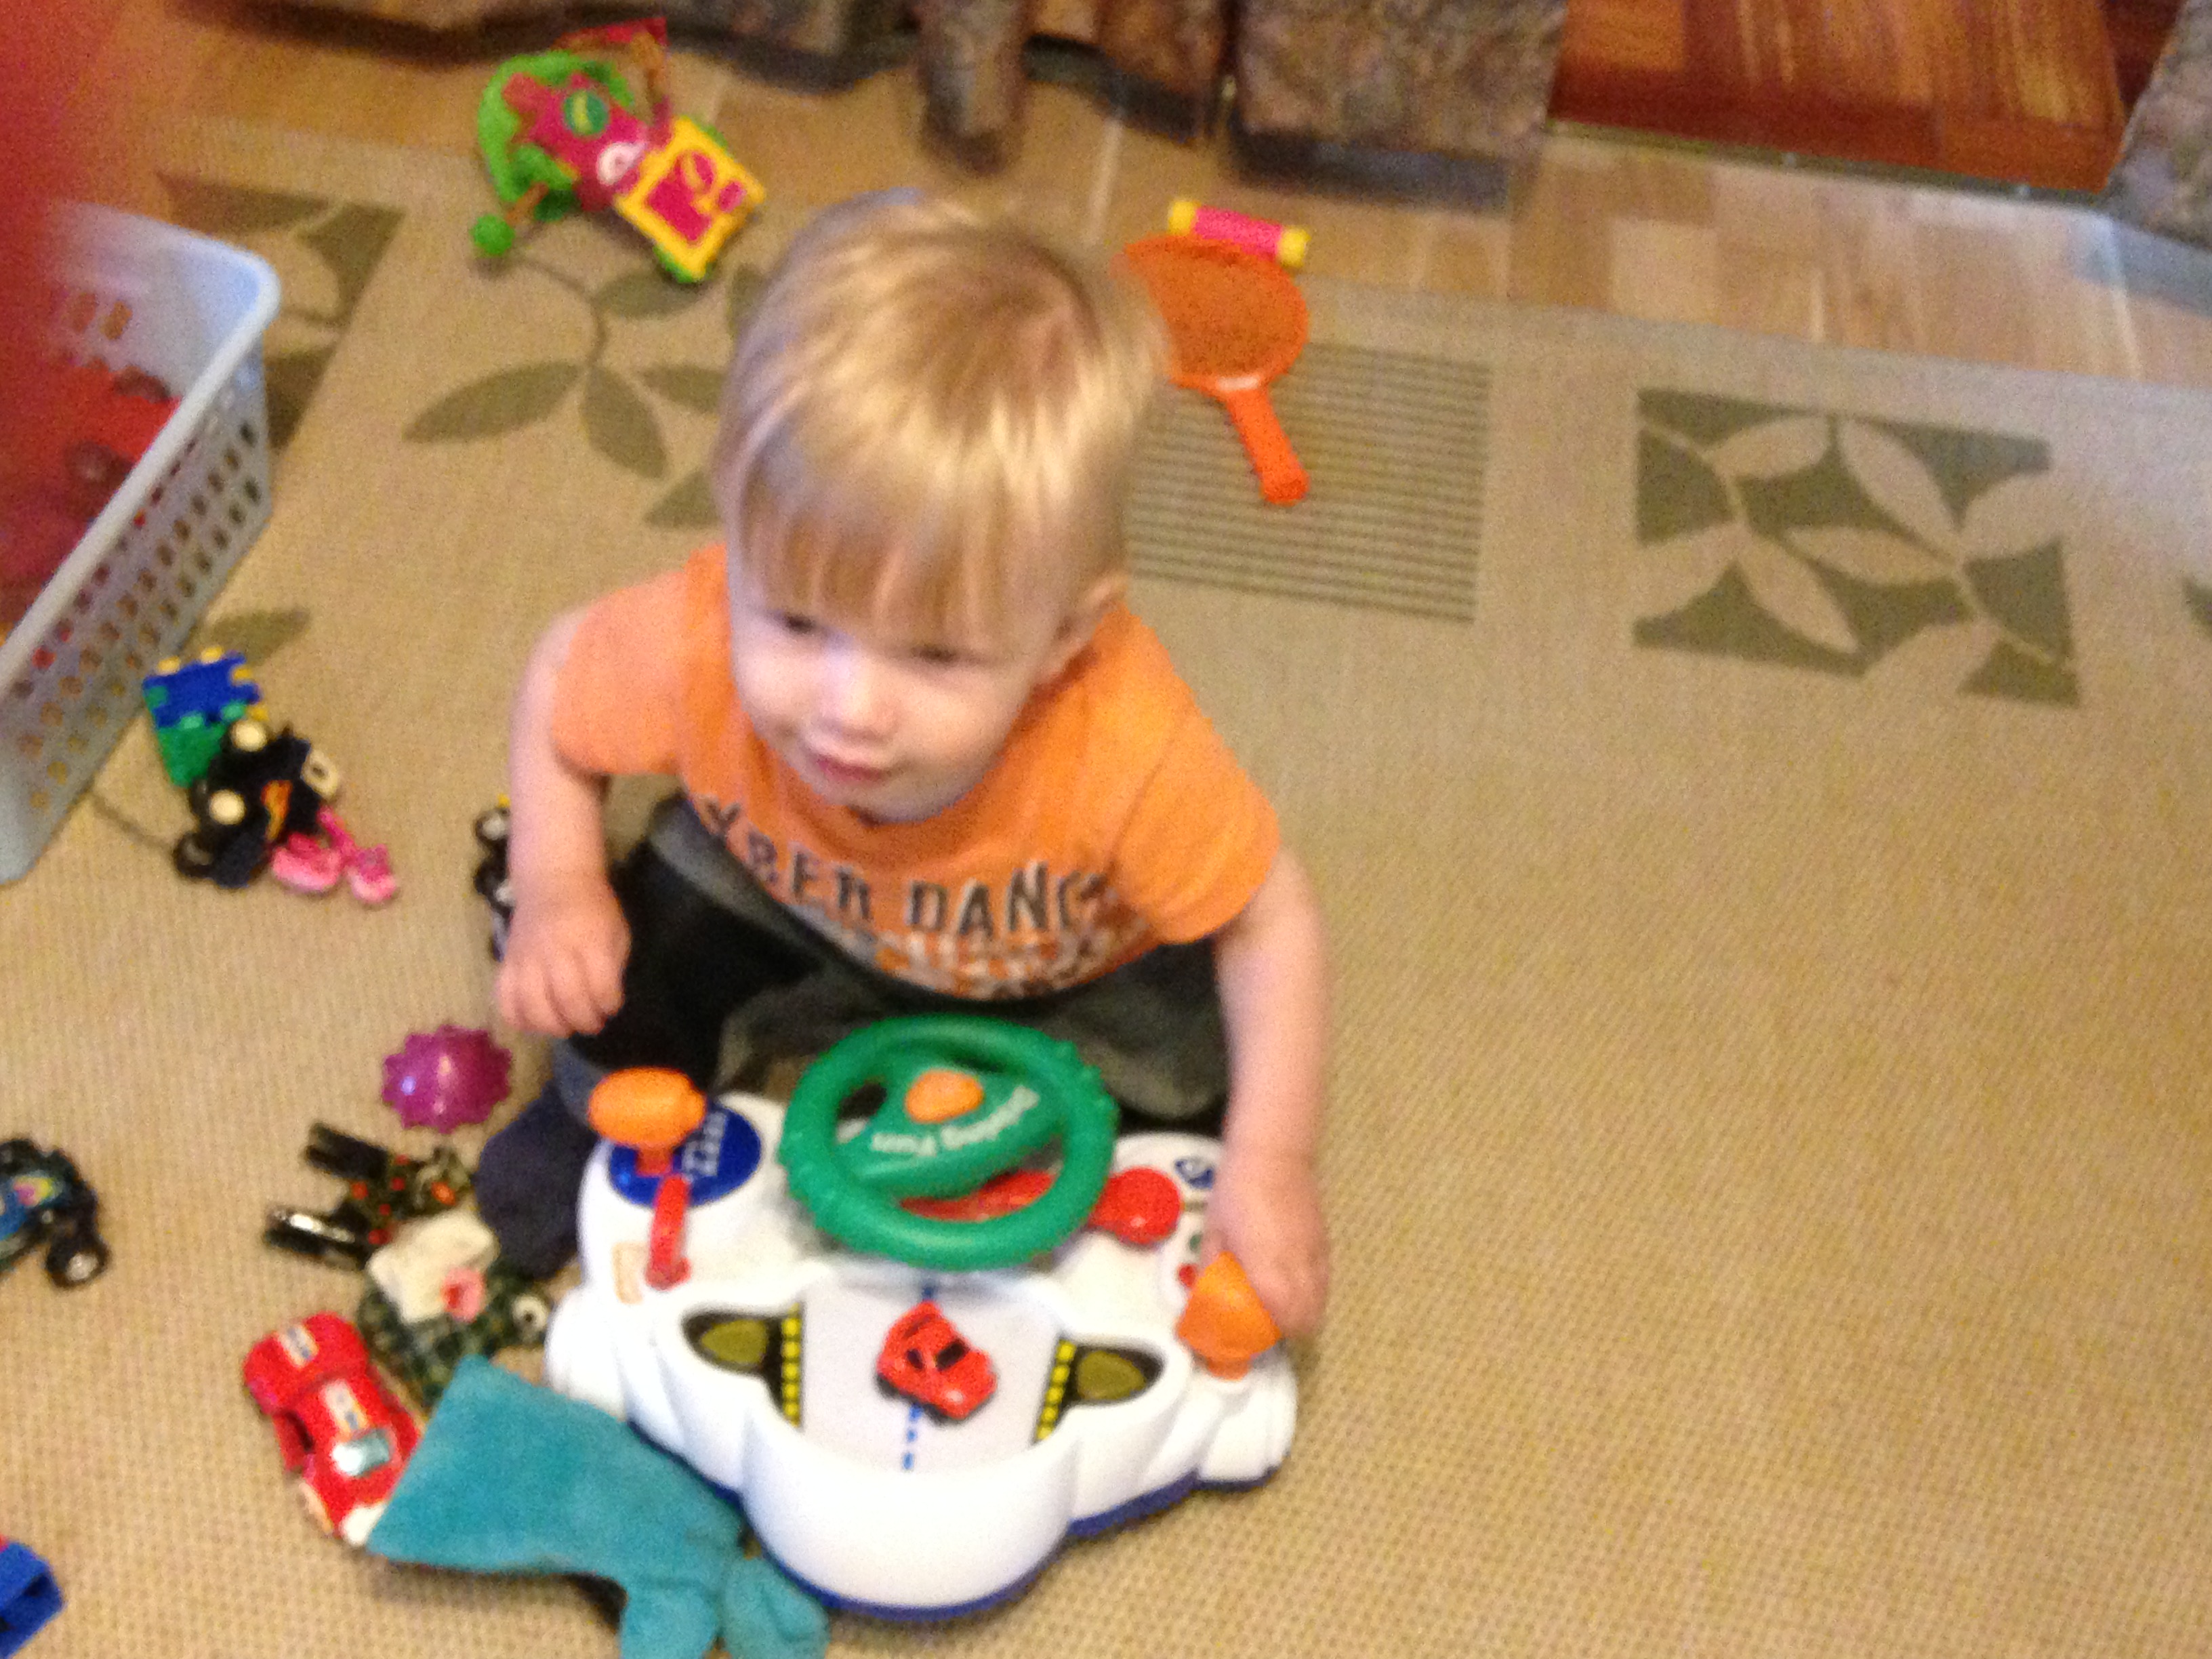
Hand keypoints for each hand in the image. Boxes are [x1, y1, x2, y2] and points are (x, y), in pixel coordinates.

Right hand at [496, 875, 629, 1036]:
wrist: (553, 879)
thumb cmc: (592, 908)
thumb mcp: (617, 930)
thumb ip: (613, 966)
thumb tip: (605, 1001)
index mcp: (590, 941)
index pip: (601, 987)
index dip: (609, 1005)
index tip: (611, 1006)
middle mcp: (556, 951)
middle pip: (567, 1001)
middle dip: (584, 1021)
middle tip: (592, 1023)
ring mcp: (527, 958)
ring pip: (533, 1006)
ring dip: (552, 1026)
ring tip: (564, 1025)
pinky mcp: (506, 962)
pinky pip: (504, 999)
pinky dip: (517, 1018)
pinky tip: (534, 1020)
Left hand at [1199, 1145, 1327, 1338]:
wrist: (1275, 1155)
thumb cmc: (1236, 1190)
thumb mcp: (1213, 1230)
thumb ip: (1210, 1267)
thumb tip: (1200, 1299)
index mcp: (1265, 1263)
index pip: (1282, 1314)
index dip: (1273, 1332)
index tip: (1256, 1335)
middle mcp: (1296, 1264)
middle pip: (1307, 1317)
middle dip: (1290, 1330)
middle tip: (1267, 1325)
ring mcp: (1315, 1255)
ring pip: (1321, 1302)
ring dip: (1305, 1315)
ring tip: (1284, 1312)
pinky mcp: (1325, 1244)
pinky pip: (1325, 1282)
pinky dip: (1315, 1295)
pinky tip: (1299, 1290)